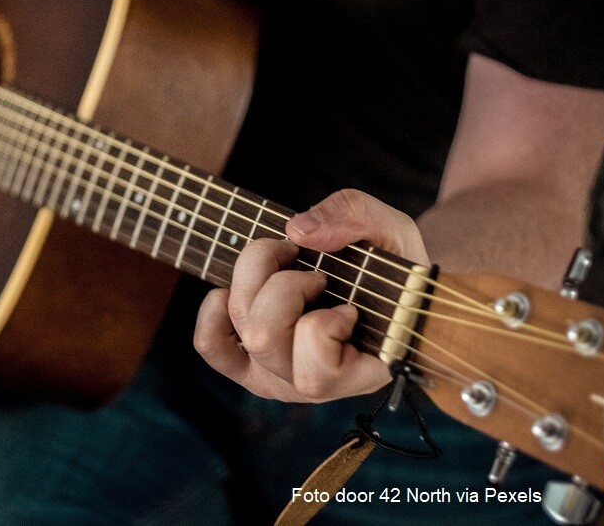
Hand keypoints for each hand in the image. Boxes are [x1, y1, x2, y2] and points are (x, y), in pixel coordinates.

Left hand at [194, 189, 429, 402]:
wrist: (382, 285)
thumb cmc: (393, 266)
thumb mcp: (392, 231)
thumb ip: (356, 218)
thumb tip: (298, 231)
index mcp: (357, 375)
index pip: (317, 373)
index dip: (326, 324)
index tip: (349, 304)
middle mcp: (311, 386)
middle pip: (263, 337)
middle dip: (285, 285)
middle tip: (316, 273)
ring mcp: (275, 375)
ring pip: (241, 329)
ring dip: (255, 281)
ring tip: (286, 267)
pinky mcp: (247, 362)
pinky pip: (211, 344)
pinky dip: (214, 310)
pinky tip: (237, 288)